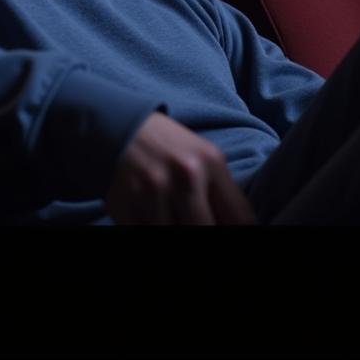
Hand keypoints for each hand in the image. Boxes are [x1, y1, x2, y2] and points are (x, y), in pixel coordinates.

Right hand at [105, 112, 255, 224]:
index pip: (240, 218)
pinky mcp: (126, 203)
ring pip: (173, 233)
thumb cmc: (167, 145)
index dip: (239, 232)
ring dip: (173, 227)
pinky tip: (151, 215)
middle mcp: (184, 175)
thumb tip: (238, 227)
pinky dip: (149, 226)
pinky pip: (145, 231)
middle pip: (206, 229)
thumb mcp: (202, 156)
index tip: (226, 229)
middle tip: (193, 221)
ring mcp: (153, 191)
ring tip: (170, 214)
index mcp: (209, 162)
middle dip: (202, 228)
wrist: (120, 125)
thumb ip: (221, 192)